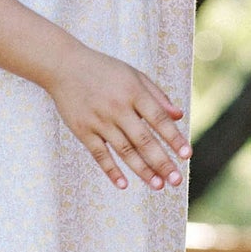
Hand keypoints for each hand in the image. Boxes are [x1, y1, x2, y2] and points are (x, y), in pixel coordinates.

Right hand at [45, 44, 191, 190]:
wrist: (63, 66)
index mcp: (133, 92)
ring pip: (124, 151)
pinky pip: (99, 154)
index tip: (187, 155)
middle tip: (176, 180)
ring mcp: (99, 120)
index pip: (159, 119)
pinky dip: (111, 170)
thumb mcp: (133, 75)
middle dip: (162, 162)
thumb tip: (179, 116)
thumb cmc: (104, 70)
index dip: (174, 138)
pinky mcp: (82, 130)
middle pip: (144, 140)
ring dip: (142, 170)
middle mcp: (117, 107)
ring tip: (158, 185)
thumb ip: (157, 96)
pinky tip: (123, 184)